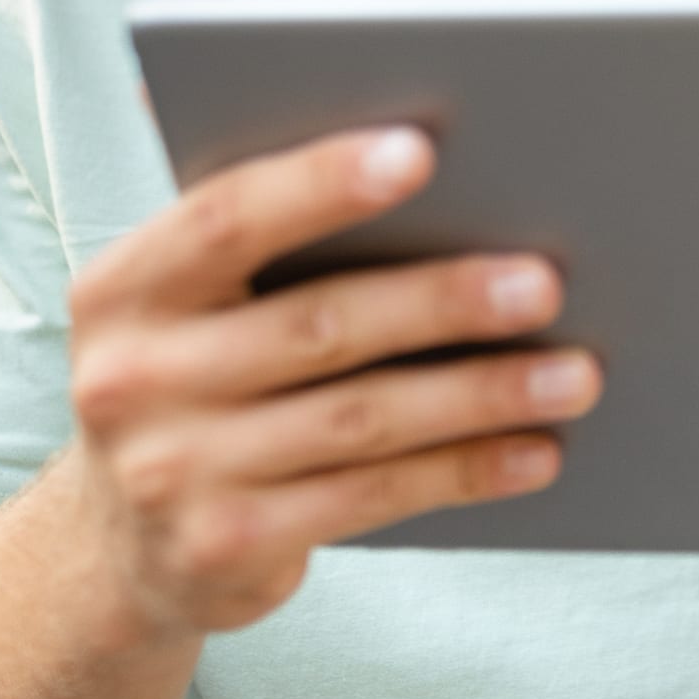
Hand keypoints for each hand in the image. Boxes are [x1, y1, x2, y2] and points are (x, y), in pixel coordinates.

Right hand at [63, 125, 600, 642]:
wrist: (122, 546)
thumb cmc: (199, 378)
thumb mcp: (191, 303)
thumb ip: (266, 237)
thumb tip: (420, 151)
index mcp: (126, 287)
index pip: (227, 217)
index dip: (322, 180)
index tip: (422, 150)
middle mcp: (132, 378)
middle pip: (318, 325)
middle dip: (444, 301)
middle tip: (545, 282)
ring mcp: (173, 473)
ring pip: (360, 420)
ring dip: (482, 394)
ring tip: (576, 372)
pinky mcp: (226, 548)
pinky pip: (371, 498)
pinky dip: (464, 470)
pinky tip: (534, 451)